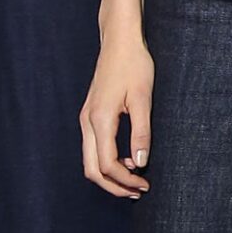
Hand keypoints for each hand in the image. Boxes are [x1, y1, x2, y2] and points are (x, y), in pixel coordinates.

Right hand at [80, 33, 153, 199]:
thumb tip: (140, 163)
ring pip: (90, 160)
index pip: (108, 165)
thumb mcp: (143, 98)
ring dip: (109, 175)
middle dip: (114, 186)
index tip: (145, 184)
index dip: (126, 181)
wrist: (119, 40)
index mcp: (100, 119)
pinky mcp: (90, 113)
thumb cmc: (134, 64)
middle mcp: (87, 121)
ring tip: (134, 180)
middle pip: (92, 169)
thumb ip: (141, 133)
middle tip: (138, 191)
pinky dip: (106, 161)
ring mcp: (86, 118)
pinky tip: (127, 159)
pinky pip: (92, 147)